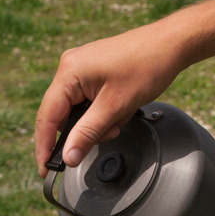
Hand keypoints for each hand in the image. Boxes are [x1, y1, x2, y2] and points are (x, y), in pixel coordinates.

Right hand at [34, 23, 188, 176]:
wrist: (170, 45)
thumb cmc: (146, 67)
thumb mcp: (115, 107)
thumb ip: (87, 134)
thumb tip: (68, 157)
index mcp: (69, 73)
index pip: (47, 117)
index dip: (45, 147)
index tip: (46, 170)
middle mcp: (70, 68)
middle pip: (63, 116)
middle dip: (86, 131)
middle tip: (110, 133)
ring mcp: (82, 69)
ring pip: (79, 111)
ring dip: (99, 122)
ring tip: (121, 115)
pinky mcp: (94, 72)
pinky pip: (90, 101)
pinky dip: (105, 111)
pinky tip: (122, 107)